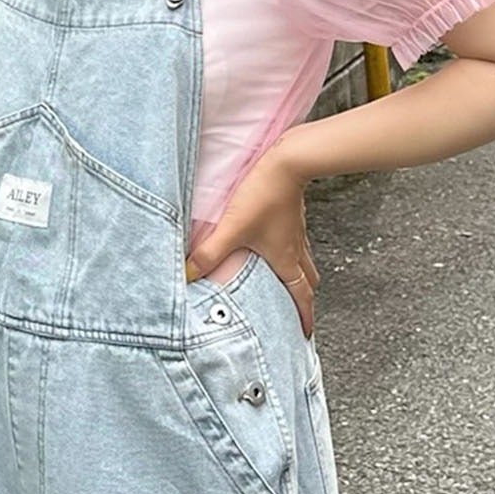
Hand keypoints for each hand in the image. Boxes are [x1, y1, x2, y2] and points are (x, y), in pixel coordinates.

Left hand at [185, 143, 317, 338]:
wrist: (287, 159)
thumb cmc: (264, 193)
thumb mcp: (232, 229)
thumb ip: (208, 255)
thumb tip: (187, 276)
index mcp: (285, 260)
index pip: (300, 296)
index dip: (304, 317)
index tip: (305, 334)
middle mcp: (294, 249)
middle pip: (307, 282)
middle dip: (304, 300)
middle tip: (298, 312)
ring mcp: (296, 232)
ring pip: (304, 262)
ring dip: (299, 277)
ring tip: (289, 285)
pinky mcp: (292, 216)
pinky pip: (296, 243)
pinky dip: (292, 254)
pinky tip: (277, 248)